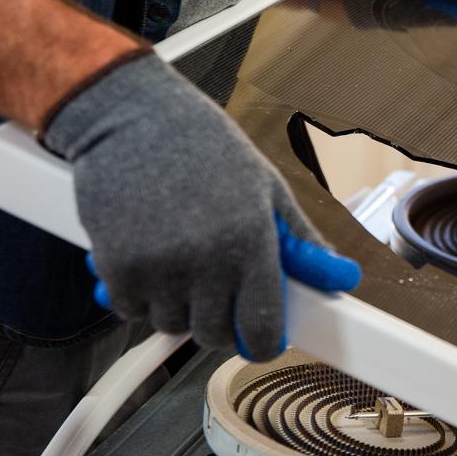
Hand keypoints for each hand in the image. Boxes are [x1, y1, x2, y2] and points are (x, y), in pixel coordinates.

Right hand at [44, 53, 360, 359]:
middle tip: (213, 286)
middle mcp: (206, 259)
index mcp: (251, 239)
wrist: (129, 114)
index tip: (256, 334)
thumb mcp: (266, 188)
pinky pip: (131, 311)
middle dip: (216, 320)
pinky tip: (146, 257)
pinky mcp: (115, 265)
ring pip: (170, 326)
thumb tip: (341, 279)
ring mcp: (157, 265)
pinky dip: (138, 296)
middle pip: (212, 336)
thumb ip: (301, 242)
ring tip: (177, 260)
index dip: (260, 341)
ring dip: (176, 306)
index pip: (261, 331)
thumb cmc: (204, 147)